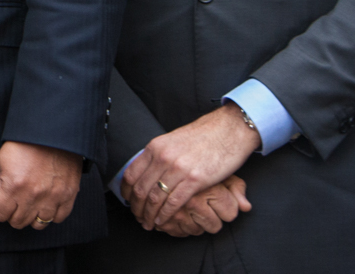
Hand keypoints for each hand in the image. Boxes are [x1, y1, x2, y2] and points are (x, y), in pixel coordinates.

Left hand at [0, 141, 81, 229]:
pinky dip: (50, 214)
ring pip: (38, 224)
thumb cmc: (24, 143)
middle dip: (12, 212)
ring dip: (31, 215)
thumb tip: (0, 200)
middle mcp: (33, 195)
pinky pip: (58, 218)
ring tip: (29, 202)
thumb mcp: (2, 160)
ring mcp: (53, 197)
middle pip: (17, 222)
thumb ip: (0, 184)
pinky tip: (45, 202)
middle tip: (13, 200)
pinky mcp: (68, 195)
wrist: (51, 130)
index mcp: (14, 185)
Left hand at [122, 105, 259, 230]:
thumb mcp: (172, 141)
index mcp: (155, 147)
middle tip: (137, 217)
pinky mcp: (195, 179)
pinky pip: (174, 201)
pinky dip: (166, 214)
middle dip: (137, 207)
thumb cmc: (202, 137)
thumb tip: (147, 172)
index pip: (131, 173)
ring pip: (155, 197)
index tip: (127, 202)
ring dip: (149, 214)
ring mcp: (178, 168)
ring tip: (148, 223)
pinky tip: (162, 220)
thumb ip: (159, 156)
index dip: (126, 192)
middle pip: (140, 188)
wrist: (227, 130)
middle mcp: (162, 157)